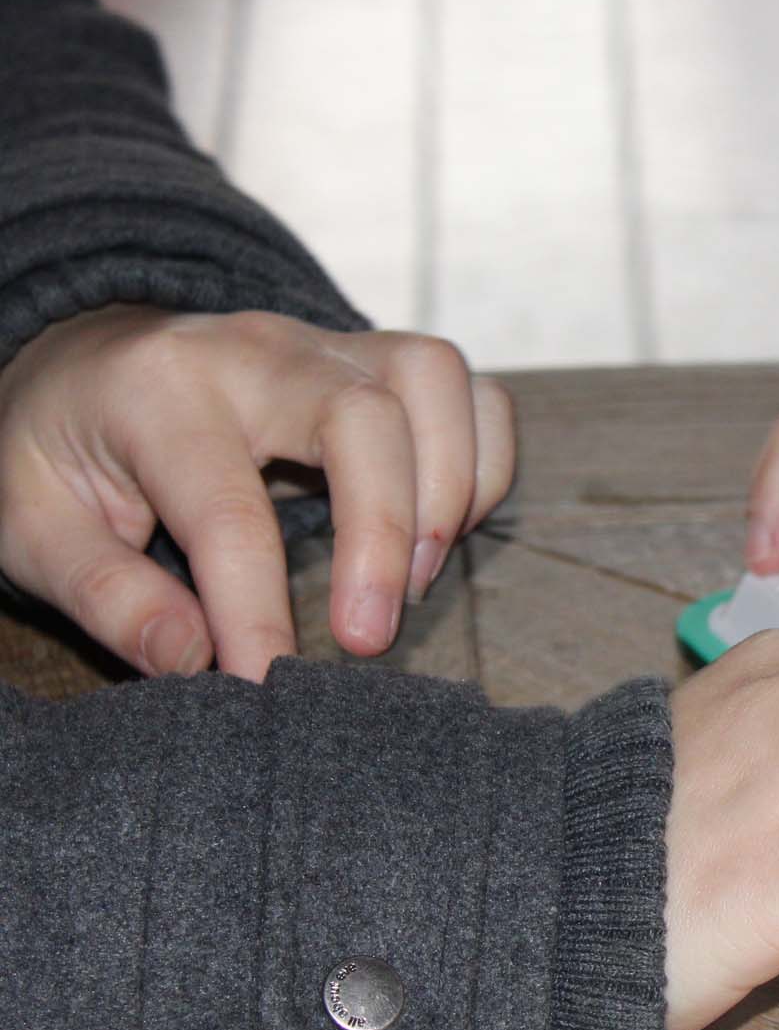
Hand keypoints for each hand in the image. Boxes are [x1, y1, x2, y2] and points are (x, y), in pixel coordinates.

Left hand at [0, 306, 513, 678]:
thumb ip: (106, 595)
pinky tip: (441, 533)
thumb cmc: (61, 452)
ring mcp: (329, 344)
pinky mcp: (380, 361)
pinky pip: (474, 394)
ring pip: (435, 380)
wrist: (84, 359)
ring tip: (412, 579)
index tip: (264, 685)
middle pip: (363, 415)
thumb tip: (193, 658)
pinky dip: (482, 466)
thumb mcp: (30, 525)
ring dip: (448, 489)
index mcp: (157, 390)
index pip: (228, 507)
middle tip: (368, 638)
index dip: (254, 609)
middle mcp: (256, 350)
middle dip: (384, 534)